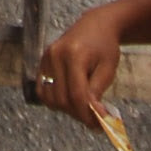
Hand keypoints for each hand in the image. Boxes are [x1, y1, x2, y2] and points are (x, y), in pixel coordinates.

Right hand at [36, 4, 127, 132]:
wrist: (95, 25)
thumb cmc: (105, 46)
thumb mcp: (108, 69)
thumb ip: (97, 93)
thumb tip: (93, 117)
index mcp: (75, 54)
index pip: (77, 94)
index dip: (87, 114)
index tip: (100, 125)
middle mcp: (56, 55)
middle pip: (62, 99)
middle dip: (79, 114)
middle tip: (94, 120)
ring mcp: (46, 58)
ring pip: (50, 98)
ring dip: (66, 109)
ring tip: (83, 108)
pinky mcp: (42, 61)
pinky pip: (43, 90)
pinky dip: (55, 100)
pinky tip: (70, 99)